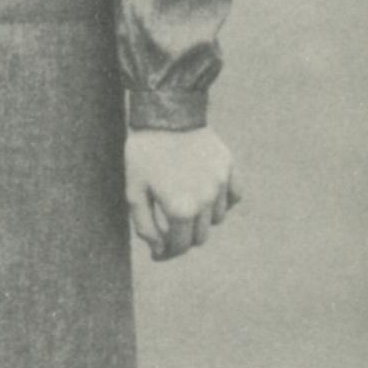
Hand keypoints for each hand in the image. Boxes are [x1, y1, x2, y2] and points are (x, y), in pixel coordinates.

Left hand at [124, 127, 238, 261]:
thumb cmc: (143, 153)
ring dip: (201, 220)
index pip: (179, 246)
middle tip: (168, 231)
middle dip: (182, 238)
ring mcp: (221, 184)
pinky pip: (234, 196)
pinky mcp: (230, 168)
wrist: (164, 114)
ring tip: (184, 206)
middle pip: (199, 236)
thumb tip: (159, 249)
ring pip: (216, 219)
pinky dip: (223, 202)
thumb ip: (145, 225)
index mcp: (180, 209)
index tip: (158, 253)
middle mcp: (206, 201)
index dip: (166, 253)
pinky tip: (207, 196)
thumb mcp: (134, 191)